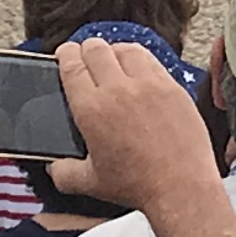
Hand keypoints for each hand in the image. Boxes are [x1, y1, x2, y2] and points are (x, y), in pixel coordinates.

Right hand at [53, 40, 221, 209]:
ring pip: (124, 49)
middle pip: (96, 49)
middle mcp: (118, 90)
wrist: (180, 186)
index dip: (66, 54)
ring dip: (113, 51)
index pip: (72, 65)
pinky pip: (151, 59)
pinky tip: (138, 69)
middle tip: (86, 57)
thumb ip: (64, 172)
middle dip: (86, 50)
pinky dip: (139, 59)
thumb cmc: (139, 185)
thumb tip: (55, 166)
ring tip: (112, 60)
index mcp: (92, 110)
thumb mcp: (90, 183)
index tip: (66, 54)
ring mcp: (148, 85)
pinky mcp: (171, 87)